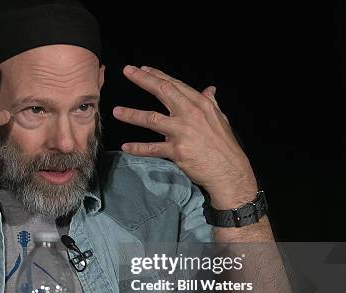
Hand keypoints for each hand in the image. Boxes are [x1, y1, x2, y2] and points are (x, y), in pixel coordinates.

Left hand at [113, 65, 257, 208]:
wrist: (229, 170)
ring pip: (151, 119)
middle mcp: (190, 114)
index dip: (157, 75)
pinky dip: (138, 148)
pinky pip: (152, 148)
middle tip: (127, 71)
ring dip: (132, 115)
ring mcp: (182, 132)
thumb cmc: (224, 145)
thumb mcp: (220, 119)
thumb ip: (211, 103)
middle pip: (162, 92)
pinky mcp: (177, 151)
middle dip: (143, 80)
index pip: (174, 85)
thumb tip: (210, 89)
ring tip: (116, 112)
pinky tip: (126, 147)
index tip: (142, 69)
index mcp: (200, 104)